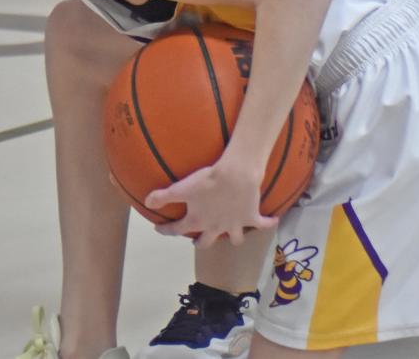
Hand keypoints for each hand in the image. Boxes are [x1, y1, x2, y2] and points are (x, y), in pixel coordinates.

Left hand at [146, 160, 275, 247]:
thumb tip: (146, 201)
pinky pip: (262, 223)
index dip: (166, 231)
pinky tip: (272, 220)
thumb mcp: (182, 187)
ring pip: (234, 239)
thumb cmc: (209, 180)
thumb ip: (164, 195)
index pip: (177, 230)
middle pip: (206, 243)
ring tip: (233, 232)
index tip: (158, 228)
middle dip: (201, 242)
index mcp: (197, 221)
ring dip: (233, 236)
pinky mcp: (251, 217)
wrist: (236, 175)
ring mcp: (235, 225)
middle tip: (198, 239)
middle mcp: (215, 228)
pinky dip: (268, 223)